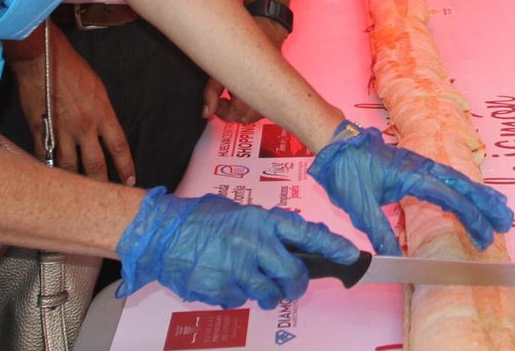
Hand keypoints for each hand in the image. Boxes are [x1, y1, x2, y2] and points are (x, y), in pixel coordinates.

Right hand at [10, 24, 134, 184]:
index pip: (119, 147)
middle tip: (104, 198)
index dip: (126, 167)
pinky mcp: (40, 132)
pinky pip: (45, 158)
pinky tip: (50, 180)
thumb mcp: (98, 89)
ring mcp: (61, 131)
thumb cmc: (72, 69)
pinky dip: (49, 170)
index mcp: (102, 113)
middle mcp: (84, 126)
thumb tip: (103, 132)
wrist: (42, 59)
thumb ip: (101, 114)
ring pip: (69, 167)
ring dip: (74, 182)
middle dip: (101, 183)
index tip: (130, 181)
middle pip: (95, 165)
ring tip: (77, 195)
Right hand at [116, 187, 358, 308]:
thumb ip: (268, 228)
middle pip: (293, 275)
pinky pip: (240, 302)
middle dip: (296, 284)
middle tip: (290, 285)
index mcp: (262, 222)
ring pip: (269, 294)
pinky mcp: (221, 291)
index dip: (331, 245)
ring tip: (251, 280)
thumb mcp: (241, 213)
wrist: (164, 234)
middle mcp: (254, 245)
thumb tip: (297, 241)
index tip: (350, 254)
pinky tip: (224, 280)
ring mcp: (238, 270)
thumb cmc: (202, 220)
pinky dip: (237, 296)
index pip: (306, 234)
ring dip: (267, 294)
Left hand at [203, 17, 289, 124]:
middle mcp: (265, 89)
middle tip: (221, 104)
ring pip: (258, 114)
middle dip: (233, 115)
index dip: (223, 113)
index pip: (238, 112)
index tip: (215, 104)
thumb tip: (206, 111)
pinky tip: (244, 96)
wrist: (267, 24)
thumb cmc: (246, 39)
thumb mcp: (221, 63)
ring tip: (231, 100)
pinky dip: (254, 106)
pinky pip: (265, 105)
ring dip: (244, 112)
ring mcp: (271, 87)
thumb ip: (212, 90)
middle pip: (248, 117)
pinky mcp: (273, 85)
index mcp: (251, 84)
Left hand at [307, 122, 513, 255]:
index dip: (471, 219)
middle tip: (507, 223)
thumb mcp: (359, 206)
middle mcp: (423, 166)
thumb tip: (394, 259)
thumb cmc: (346, 170)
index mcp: (414, 175)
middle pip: (464, 185)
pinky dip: (464, 188)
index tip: (485, 237)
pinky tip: (469, 198)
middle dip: (487, 204)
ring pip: (458, 179)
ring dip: (479, 195)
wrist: (336, 144)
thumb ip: (379, 232)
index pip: (451, 199)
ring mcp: (421, 164)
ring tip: (500, 210)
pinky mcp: (416, 166)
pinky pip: (447, 177)